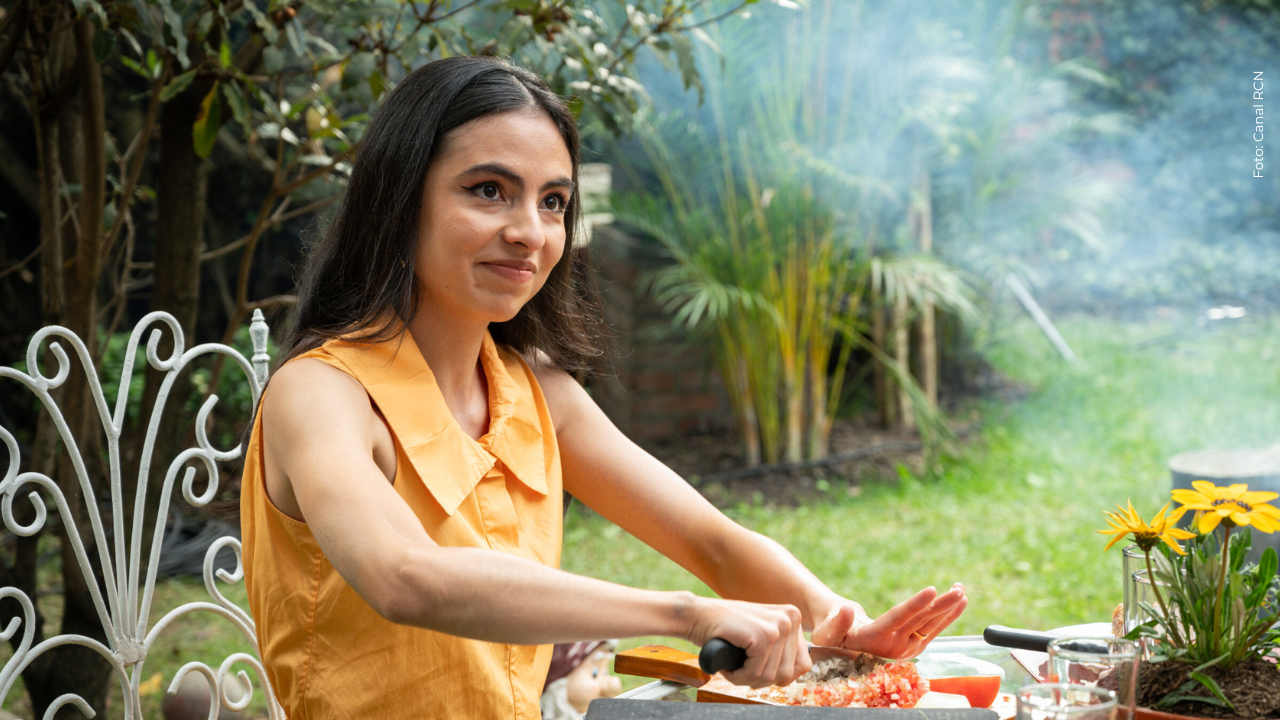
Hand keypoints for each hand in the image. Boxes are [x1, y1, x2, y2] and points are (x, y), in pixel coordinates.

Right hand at [685, 597, 812, 688]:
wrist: (696, 616)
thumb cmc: (726, 630)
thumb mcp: (762, 636)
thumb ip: (783, 651)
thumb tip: (799, 671)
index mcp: (793, 618)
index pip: (802, 665)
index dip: (777, 675)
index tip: (757, 666)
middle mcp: (791, 618)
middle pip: (787, 673)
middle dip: (760, 678)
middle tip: (741, 667)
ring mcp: (779, 625)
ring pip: (771, 676)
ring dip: (747, 678)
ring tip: (734, 665)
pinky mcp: (764, 635)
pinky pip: (755, 673)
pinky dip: (738, 676)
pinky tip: (728, 663)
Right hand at [811, 583, 967, 659]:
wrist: (845, 645)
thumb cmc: (832, 635)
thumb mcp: (827, 631)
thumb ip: (836, 622)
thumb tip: (846, 609)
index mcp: (874, 640)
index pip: (898, 619)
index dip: (915, 605)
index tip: (932, 590)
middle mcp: (894, 647)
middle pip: (920, 623)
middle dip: (940, 606)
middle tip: (958, 591)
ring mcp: (907, 648)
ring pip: (931, 626)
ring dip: (948, 609)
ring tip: (962, 591)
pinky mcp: (915, 645)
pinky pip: (933, 629)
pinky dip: (946, 614)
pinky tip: (958, 601)